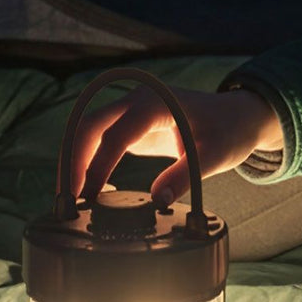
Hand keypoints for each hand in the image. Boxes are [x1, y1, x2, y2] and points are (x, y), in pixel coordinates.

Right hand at [70, 84, 283, 207]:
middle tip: (65, 200)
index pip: (116, 135)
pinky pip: (99, 140)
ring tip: (69, 199)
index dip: (98, 166)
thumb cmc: (228, 132)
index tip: (89, 197)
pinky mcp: (131, 124)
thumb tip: (157, 200)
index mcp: (157, 103)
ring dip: (73, 162)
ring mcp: (131, 110)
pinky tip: (90, 190)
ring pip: (88, 131)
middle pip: (89, 126)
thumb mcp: (215, 156)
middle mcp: (137, 100)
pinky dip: (87, 161)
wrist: (236, 117)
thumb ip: (186, 176)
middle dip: (72, 161)